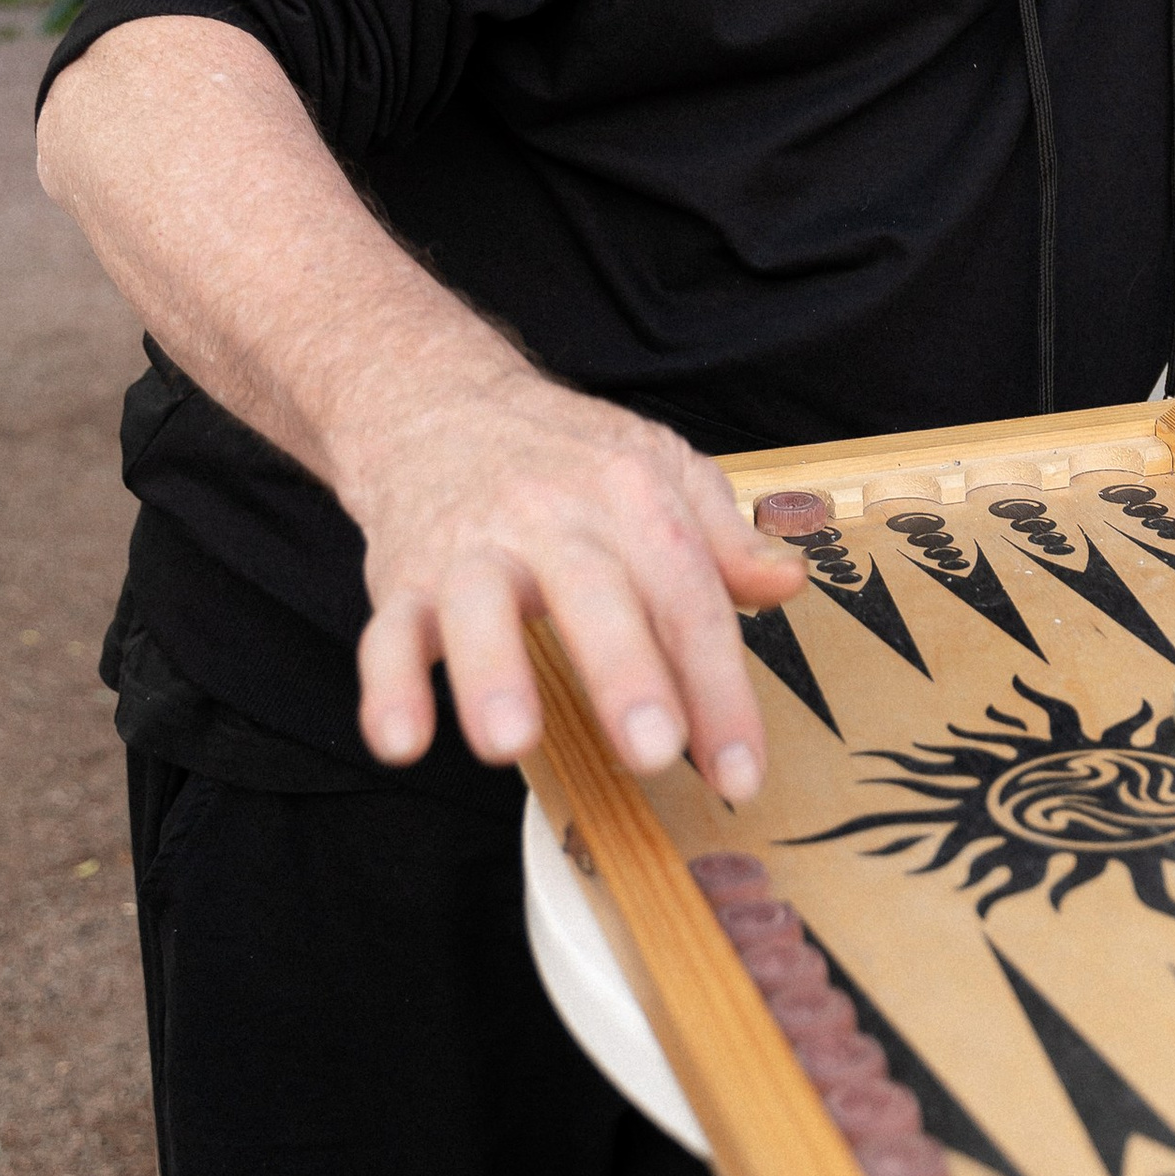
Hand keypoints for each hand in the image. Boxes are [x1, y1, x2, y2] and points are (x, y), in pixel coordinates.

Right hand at [338, 349, 806, 799]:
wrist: (444, 405)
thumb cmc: (570, 459)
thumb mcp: (662, 474)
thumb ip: (722, 540)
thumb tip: (787, 583)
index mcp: (630, 494)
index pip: (686, 596)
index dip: (719, 687)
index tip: (739, 771)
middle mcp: (550, 517)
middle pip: (591, 594)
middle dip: (623, 674)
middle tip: (652, 751)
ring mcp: (471, 548)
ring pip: (477, 607)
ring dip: (491, 673)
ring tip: (509, 744)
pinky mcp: (404, 578)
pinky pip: (387, 632)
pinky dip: (387, 686)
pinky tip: (401, 742)